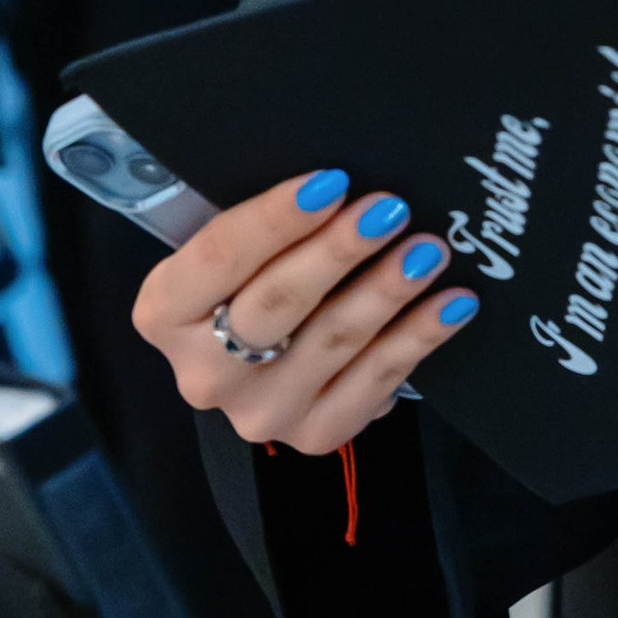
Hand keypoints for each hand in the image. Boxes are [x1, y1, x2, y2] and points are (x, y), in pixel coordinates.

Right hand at [133, 171, 477, 455]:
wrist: (268, 357)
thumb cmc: (256, 275)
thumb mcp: (238, 245)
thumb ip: (265, 220)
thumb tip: (335, 182)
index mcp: (165, 313)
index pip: (217, 258)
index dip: (275, 220)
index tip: (330, 182)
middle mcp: (204, 372)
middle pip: (276, 304)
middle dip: (339, 251)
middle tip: (390, 210)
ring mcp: (259, 412)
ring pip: (333, 341)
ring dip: (388, 290)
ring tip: (429, 250)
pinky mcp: (314, 434)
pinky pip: (375, 382)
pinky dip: (418, 338)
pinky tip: (452, 304)